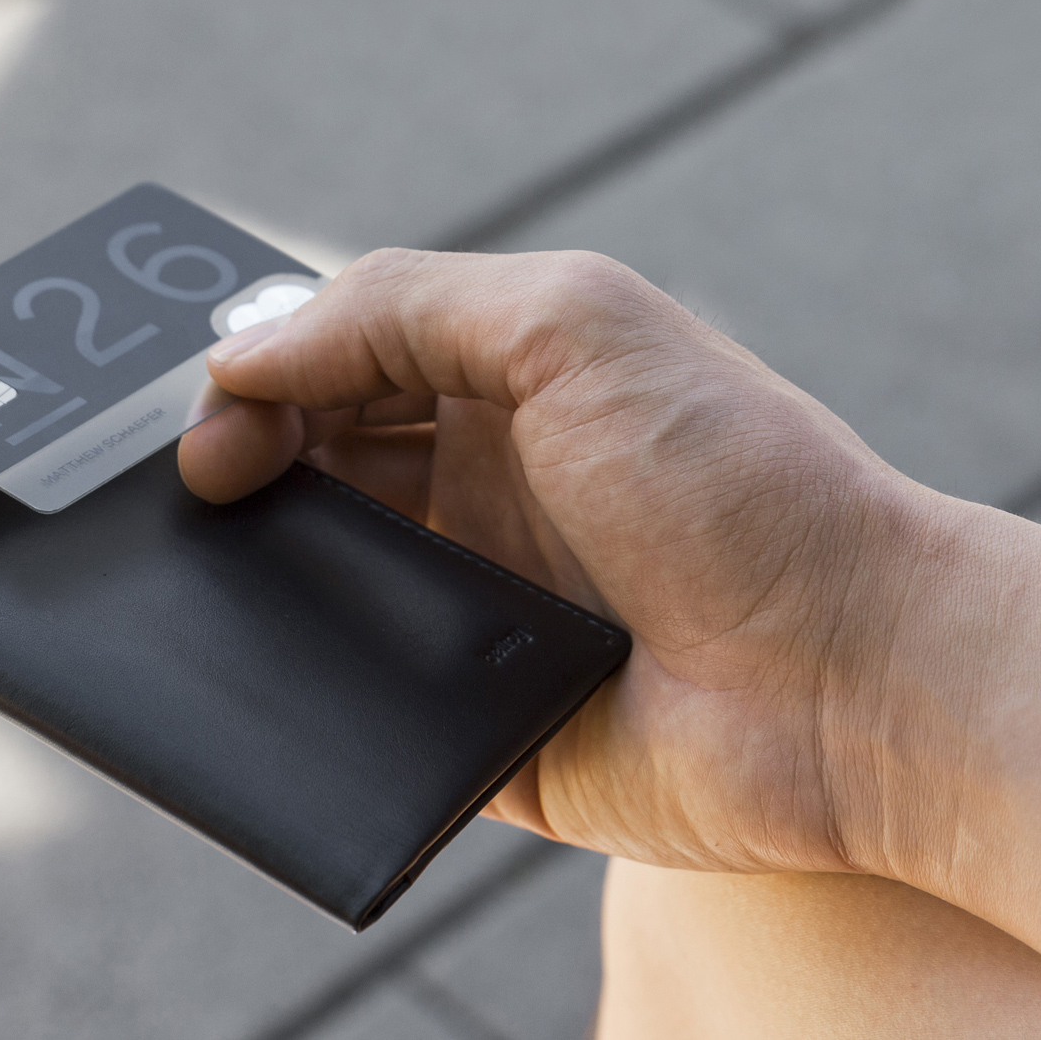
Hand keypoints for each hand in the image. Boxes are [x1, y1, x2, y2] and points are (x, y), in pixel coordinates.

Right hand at [179, 248, 943, 875]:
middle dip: (236, 472)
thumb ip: (403, 310)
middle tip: (188, 496)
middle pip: (312, 471)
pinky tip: (263, 676)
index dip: (260, 375)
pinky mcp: (478, 731)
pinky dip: (301, 694)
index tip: (203, 422)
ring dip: (257, 580)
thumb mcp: (577, 327)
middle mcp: (491, 495)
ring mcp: (481, 616)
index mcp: (514, 389)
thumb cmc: (742, 484)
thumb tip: (241, 350)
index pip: (345, 361)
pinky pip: (356, 712)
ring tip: (205, 579)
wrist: (851, 679)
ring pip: (316, 591)